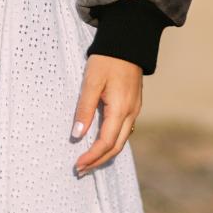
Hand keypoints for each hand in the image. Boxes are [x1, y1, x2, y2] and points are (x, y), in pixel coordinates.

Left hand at [70, 54, 141, 175]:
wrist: (128, 42)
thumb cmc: (107, 59)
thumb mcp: (91, 82)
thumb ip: (84, 109)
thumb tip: (77, 135)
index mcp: (121, 109)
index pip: (106, 142)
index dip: (92, 157)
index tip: (77, 165)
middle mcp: (131, 113)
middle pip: (116, 146)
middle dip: (98, 161)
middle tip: (80, 170)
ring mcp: (134, 109)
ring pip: (122, 140)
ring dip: (105, 153)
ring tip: (88, 160)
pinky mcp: (133, 105)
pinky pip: (124, 130)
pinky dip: (111, 142)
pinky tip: (100, 142)